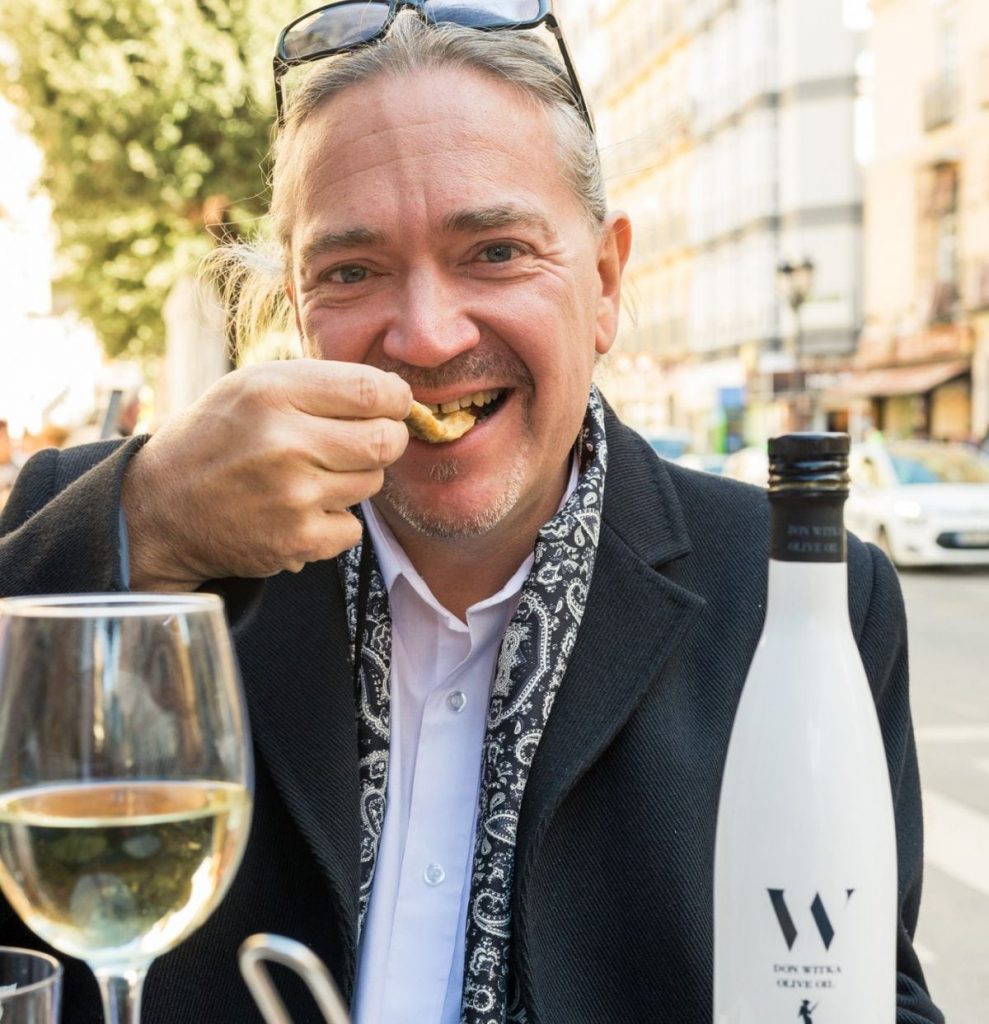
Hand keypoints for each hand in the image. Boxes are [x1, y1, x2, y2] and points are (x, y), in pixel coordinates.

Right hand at [122, 360, 411, 589]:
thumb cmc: (219, 437)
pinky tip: (301, 510)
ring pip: (373, 483)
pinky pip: (354, 527)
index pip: (374, 390)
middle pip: (386, 440)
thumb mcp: (254, 385)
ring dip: (355, 479)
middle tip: (364, 441)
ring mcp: (292, 495)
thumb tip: (397, 394)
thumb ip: (321, 383)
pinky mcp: (297, 540)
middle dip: (385, 439)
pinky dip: (336, 521)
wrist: (161, 508)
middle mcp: (284, 442)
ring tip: (313, 475)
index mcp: (273, 392)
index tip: (391, 406)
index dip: (396, 399)